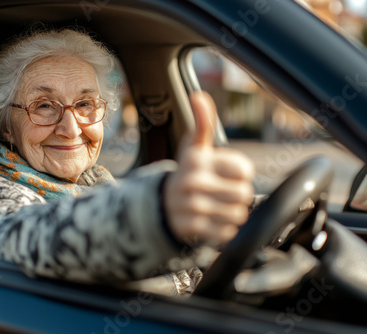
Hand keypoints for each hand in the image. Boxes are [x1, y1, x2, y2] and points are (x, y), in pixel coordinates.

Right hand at [164, 91, 254, 245]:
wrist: (160, 204)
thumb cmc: (187, 173)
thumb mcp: (193, 148)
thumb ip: (202, 123)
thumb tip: (198, 96)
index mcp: (198, 160)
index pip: (245, 171)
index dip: (241, 174)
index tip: (229, 175)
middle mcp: (193, 182)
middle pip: (244, 194)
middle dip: (238, 195)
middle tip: (222, 192)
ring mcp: (191, 206)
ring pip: (237, 215)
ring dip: (231, 213)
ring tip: (216, 206)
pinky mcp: (192, 228)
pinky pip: (226, 232)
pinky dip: (222, 229)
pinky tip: (210, 220)